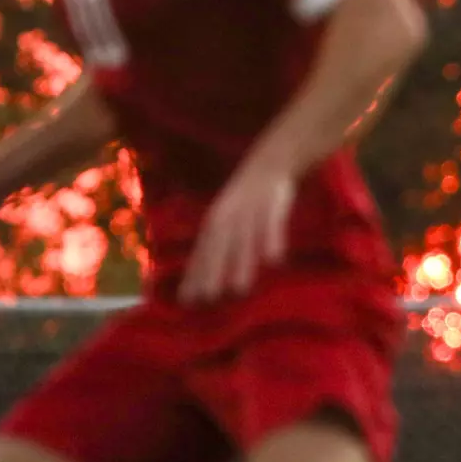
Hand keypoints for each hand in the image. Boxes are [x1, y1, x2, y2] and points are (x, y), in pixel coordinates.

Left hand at [179, 150, 297, 303]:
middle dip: (212, 271)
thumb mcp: (226, 216)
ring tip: (239, 290)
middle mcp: (228, 216)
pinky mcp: (273, 203)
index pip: (202, 250)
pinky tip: (273, 261)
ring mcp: (250, 209)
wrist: (271, 161)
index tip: (188, 300)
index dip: (194, 273)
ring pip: (244, 239)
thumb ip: (218, 244)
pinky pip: (272, 224)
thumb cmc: (246, 197)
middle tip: (208, 298)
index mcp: (215, 220)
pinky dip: (272, 240)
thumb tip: (207, 276)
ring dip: (240, 263)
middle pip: (218, 246)